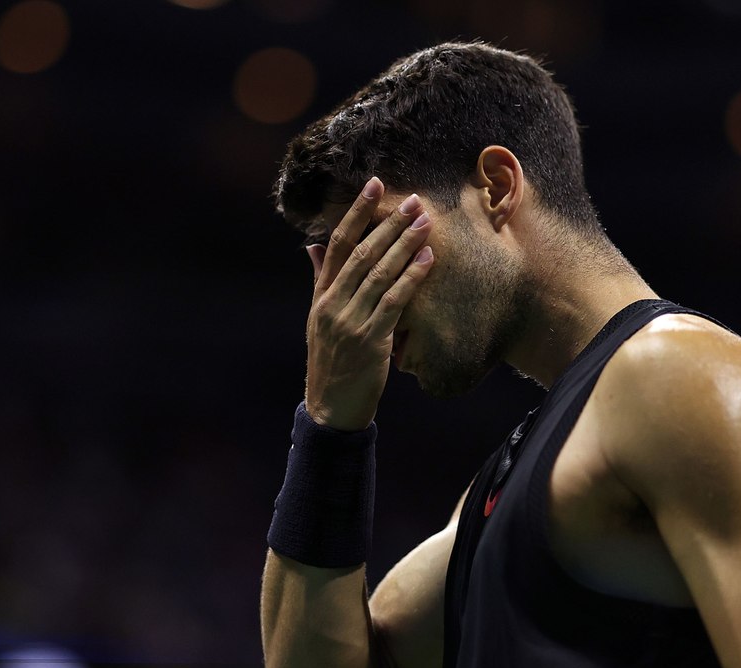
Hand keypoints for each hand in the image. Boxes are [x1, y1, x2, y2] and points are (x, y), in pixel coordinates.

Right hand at [303, 177, 434, 430]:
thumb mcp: (318, 319)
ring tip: (425, 223)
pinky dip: (411, 278)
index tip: (374, 186)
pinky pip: (394, 302)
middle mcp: (332, 303)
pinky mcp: (370, 340)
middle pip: (362, 253)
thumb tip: (314, 246)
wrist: (331, 407)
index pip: (337, 244)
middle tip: (413, 200)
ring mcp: (350, 321)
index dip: (356, 213)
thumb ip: (320, 280)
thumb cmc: (331, 360)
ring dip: (404, 245)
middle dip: (388, 223)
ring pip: (379, 274)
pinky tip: (427, 260)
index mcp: (321, 295)